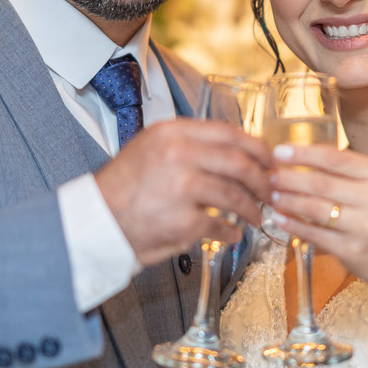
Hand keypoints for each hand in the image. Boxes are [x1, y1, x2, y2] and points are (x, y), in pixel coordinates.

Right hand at [95, 118, 271, 266]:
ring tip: (256, 215)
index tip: (269, 159)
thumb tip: (232, 150)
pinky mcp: (184, 221)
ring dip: (252, 208)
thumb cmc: (124, 187)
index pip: (230, 133)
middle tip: (270, 190)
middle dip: (262, 179)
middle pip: (240, 162)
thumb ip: (188, 143)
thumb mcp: (151, 147)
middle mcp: (179, 155)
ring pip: (235, 195)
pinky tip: (233, 234)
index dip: (257, 147)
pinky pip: (221, 225)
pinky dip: (232, 232)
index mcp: (173, 133)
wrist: (98, 221)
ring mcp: (182, 188)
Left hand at [268, 144, 367, 297]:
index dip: (304, 153)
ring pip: (315, 208)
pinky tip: (281, 219)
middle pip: (322, 183)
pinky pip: (315, 234)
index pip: (336, 158)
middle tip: (270, 175)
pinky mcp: (353, 250)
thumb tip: (305, 159)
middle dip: (290, 178)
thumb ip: (351, 174)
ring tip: (273, 195)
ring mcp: (365, 226)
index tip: (280, 151)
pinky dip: (294, 225)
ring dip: (289, 201)